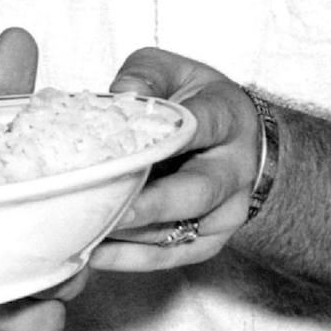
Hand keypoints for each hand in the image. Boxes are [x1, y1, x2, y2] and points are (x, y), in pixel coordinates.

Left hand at [91, 46, 261, 271]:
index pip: (204, 126)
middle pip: (196, 192)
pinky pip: (170, 256)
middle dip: (150, 204)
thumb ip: (147, 75)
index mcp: (229, 119)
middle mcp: (234, 170)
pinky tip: (95, 254)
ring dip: (132, 236)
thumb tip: (120, 94)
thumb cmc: (199, 102)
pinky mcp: (209, 241)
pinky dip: (131, 259)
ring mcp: (226, 212)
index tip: (134, 149)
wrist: (243, 141)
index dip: (170, 138)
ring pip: (180, 231)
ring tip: (86, 233)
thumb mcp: (176, 71)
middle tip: (110, 211)